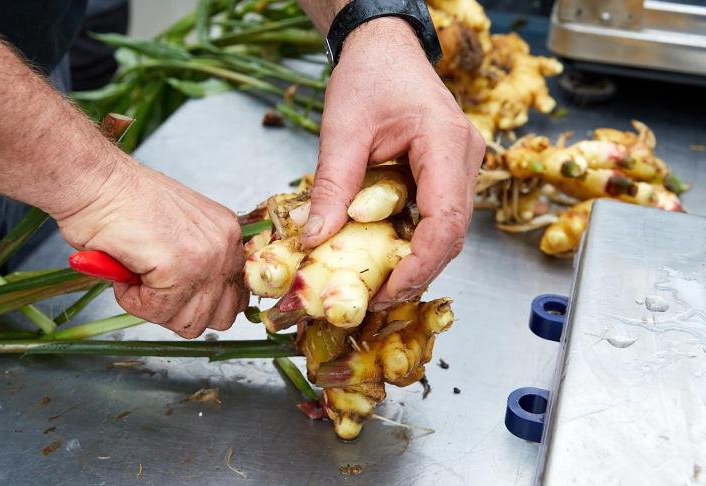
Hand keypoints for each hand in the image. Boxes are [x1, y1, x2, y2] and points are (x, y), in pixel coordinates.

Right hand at [55, 156, 247, 337]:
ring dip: (154, 307)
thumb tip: (199, 301)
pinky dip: (132, 299)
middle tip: (151, 287)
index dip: (201, 305)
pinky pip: (157, 311)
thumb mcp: (175, 233)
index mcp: (226, 235)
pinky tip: (125, 268)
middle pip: (220, 317)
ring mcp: (208, 256)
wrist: (94, 181)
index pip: (236, 298)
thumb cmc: (121, 203)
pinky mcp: (181, 266)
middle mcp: (226, 245)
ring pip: (189, 322)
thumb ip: (196, 264)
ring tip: (136, 272)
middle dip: (180, 312)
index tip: (174, 295)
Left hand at [300, 17, 484, 304]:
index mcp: (447, 143)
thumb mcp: (341, 129)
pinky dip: (411, 240)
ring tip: (376, 283)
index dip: (420, 265)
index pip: (447, 220)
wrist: (384, 47)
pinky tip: (383, 255)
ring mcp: (461, 166)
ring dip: (414, 260)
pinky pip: (436, 216)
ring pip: (447, 230)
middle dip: (416, 272)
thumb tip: (315, 239)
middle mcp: (466, 158)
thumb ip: (332, 186)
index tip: (387, 290)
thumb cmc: (369, 75)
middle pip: (452, 234)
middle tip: (376, 298)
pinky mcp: (447, 173)